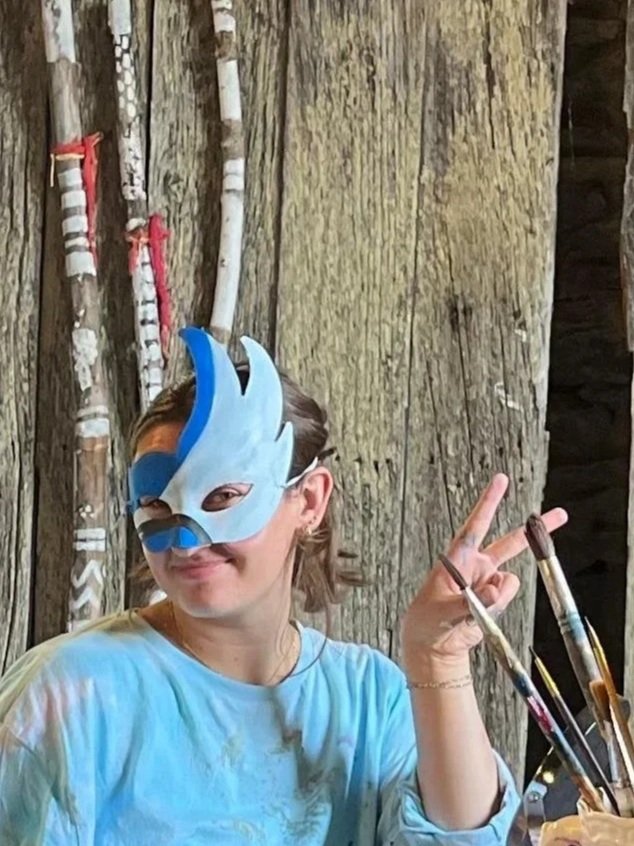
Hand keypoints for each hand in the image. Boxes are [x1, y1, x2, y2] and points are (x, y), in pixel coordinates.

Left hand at [401, 474, 567, 668]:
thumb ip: (471, 602)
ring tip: (474, 610)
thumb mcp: (442, 612)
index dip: (489, 501)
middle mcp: (475, 565)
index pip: (475, 525)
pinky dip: (498, 607)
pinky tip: (480, 615)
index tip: (501, 479)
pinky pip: (507, 597)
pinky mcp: (495, 598)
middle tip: (560, 515)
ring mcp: (487, 581)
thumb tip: (495, 588)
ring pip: (510, 580)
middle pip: (510, 542)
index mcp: (456, 558)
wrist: (434, 644)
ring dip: (499, 596)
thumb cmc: (428, 621)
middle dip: (533, 530)